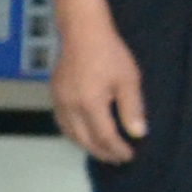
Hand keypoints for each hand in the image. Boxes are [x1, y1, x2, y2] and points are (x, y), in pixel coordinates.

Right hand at [54, 14, 149, 163]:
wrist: (81, 33)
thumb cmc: (108, 54)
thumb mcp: (129, 80)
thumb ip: (132, 109)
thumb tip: (137, 133)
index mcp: (90, 103)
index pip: (105, 136)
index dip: (117, 149)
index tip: (128, 155)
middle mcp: (70, 106)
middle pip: (84, 140)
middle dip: (101, 152)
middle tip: (116, 158)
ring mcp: (59, 101)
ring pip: (69, 133)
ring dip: (85, 145)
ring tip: (101, 149)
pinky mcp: (54, 95)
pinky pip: (61, 122)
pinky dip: (73, 133)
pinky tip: (83, 132)